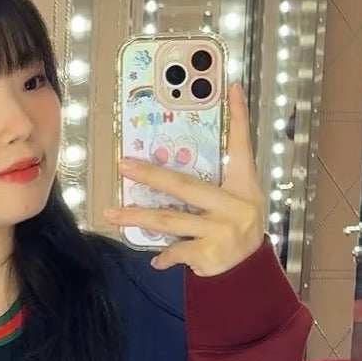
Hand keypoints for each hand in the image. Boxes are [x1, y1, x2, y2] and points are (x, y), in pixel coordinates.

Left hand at [102, 83, 264, 274]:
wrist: (249, 272)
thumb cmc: (236, 227)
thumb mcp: (237, 199)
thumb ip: (216, 179)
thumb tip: (181, 159)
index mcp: (244, 185)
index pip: (241, 145)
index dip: (238, 117)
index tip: (233, 88)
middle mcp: (236, 206)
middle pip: (186, 186)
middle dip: (152, 175)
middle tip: (124, 165)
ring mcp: (223, 231)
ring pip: (171, 220)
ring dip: (138, 216)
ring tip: (112, 212)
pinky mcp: (210, 255)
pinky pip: (177, 250)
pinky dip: (164, 255)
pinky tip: (155, 260)